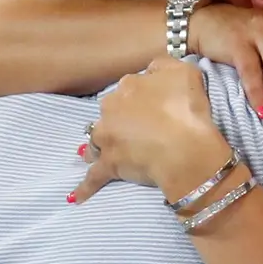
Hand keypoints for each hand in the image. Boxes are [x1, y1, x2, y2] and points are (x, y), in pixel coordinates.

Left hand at [73, 56, 230, 203]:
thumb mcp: (184, 71)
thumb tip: (151, 70)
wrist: (184, 148)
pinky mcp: (109, 165)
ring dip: (101, 144)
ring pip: (97, 139)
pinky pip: (93, 177)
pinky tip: (75, 198)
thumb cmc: (187, 109)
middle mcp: (110, 108)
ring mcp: (106, 138)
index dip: (146, 96)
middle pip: (112, 111)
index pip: (132, 87)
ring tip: (108, 152)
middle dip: (121, 118)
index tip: (159, 105)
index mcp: (128, 85)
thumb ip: (164, 65)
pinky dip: (84, 188)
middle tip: (141, 128)